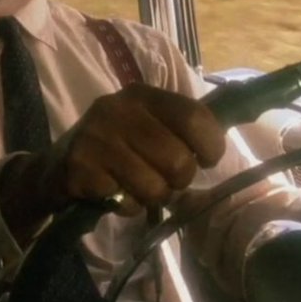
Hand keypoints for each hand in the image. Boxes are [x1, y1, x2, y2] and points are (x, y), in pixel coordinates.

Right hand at [44, 83, 226, 215]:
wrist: (54, 169)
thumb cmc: (114, 147)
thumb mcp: (146, 124)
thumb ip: (183, 124)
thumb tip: (247, 112)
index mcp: (140, 95)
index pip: (195, 117)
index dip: (211, 146)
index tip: (205, 158)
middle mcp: (116, 110)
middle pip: (179, 160)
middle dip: (178, 180)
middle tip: (162, 177)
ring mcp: (95, 139)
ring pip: (155, 186)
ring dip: (152, 196)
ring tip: (136, 186)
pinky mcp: (79, 168)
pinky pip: (127, 202)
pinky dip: (127, 206)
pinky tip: (113, 193)